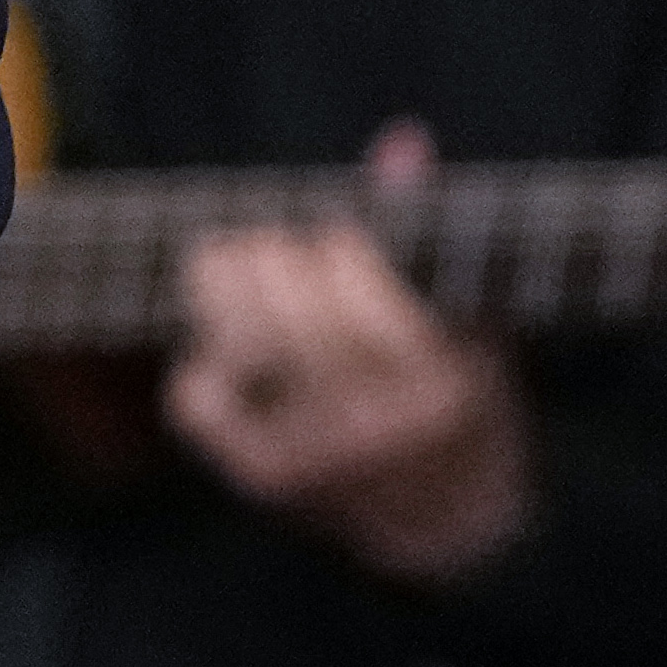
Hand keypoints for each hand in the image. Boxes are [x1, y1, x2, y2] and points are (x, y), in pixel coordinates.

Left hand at [159, 122, 534, 588]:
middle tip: (293, 254)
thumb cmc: (462, 396)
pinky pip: (193, 388)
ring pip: (231, 328)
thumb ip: (429, 231)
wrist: (449, 525)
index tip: (345, 238)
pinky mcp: (257, 474)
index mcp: (438, 381)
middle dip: (281, 252)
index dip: (338, 238)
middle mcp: (372, 424)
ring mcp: (311, 454)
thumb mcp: (472, 318)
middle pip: (280, 286)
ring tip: (256, 280)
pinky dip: (206, 355)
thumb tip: (400, 141)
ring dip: (233, 288)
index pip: (350, 267)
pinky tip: (238, 349)